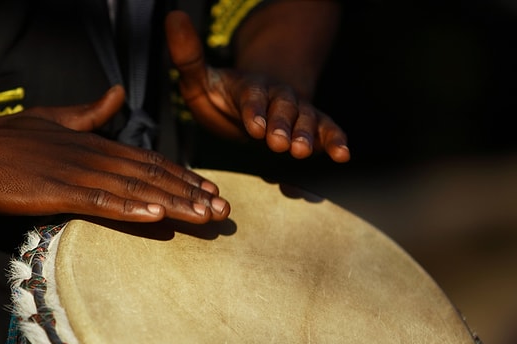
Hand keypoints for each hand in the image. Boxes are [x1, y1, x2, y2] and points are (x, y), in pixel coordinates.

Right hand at [0, 85, 229, 222]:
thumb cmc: (3, 139)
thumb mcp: (52, 120)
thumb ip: (89, 112)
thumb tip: (117, 95)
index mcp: (93, 143)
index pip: (148, 161)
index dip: (182, 176)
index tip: (210, 190)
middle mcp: (92, 155)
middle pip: (152, 175)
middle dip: (191, 193)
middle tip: (223, 210)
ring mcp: (75, 172)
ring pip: (135, 189)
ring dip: (173, 204)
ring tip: (205, 216)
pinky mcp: (54, 190)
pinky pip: (99, 201)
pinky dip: (130, 208)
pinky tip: (156, 216)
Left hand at [165, 10, 348, 162]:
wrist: (253, 102)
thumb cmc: (223, 94)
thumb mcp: (199, 77)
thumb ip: (188, 56)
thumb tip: (174, 17)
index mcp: (248, 87)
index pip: (252, 97)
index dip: (254, 110)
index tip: (253, 126)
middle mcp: (276, 96)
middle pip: (282, 108)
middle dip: (282, 125)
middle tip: (280, 144)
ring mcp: (296, 110)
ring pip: (305, 119)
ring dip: (306, 135)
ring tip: (303, 151)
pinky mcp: (312, 124)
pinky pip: (326, 130)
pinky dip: (335, 141)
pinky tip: (342, 154)